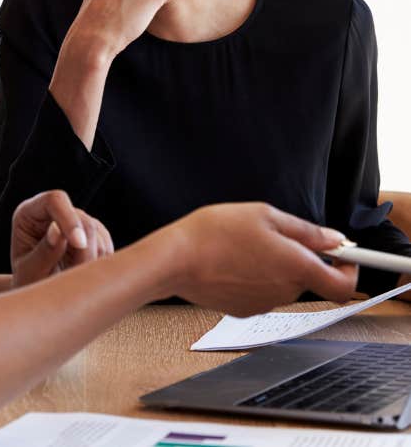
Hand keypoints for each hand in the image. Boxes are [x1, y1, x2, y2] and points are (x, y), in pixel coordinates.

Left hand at [10, 190, 113, 286]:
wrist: (39, 298)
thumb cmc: (28, 284)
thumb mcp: (29, 273)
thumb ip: (43, 252)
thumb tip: (57, 230)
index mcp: (28, 214)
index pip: (53, 200)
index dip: (68, 219)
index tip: (79, 244)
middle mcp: (51, 212)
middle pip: (81, 217)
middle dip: (84, 248)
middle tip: (76, 275)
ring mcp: (73, 221)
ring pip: (97, 232)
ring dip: (90, 259)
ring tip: (71, 277)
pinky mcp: (91, 234)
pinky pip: (105, 244)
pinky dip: (98, 262)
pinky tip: (81, 273)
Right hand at [164, 203, 357, 315]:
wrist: (175, 260)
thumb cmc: (214, 233)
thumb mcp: (263, 215)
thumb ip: (305, 231)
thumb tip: (334, 240)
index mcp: (296, 267)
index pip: (343, 285)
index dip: (349, 270)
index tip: (341, 254)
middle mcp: (285, 291)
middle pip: (307, 278)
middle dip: (297, 256)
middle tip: (270, 232)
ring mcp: (263, 303)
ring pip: (281, 283)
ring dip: (272, 264)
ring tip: (241, 243)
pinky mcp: (242, 309)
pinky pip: (259, 291)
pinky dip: (252, 276)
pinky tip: (229, 259)